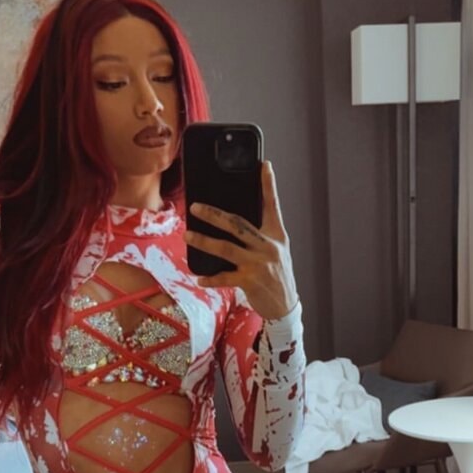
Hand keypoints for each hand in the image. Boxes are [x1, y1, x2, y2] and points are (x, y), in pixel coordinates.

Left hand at [183, 160, 298, 319]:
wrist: (285, 306)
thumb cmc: (277, 275)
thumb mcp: (277, 251)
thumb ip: (259, 236)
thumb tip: (232, 223)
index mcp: (276, 236)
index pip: (272, 206)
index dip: (269, 185)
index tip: (264, 165)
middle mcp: (268, 247)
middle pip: (238, 224)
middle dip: (215, 215)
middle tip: (195, 207)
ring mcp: (259, 264)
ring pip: (226, 248)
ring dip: (204, 241)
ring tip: (187, 236)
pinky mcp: (250, 281)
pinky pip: (224, 277)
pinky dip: (210, 278)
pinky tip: (199, 278)